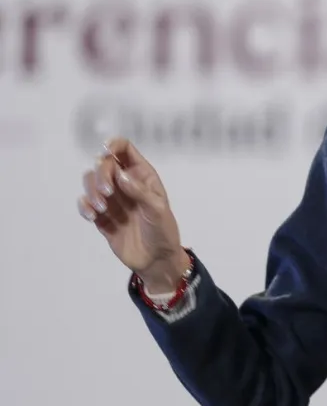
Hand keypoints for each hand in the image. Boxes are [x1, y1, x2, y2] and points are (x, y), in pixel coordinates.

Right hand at [78, 138, 186, 293]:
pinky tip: (91, 216)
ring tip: (101, 209)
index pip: (124, 149)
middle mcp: (125, 183)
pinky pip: (86, 203)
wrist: (156, 259)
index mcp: (142, 175)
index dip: (113, 145)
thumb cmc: (163, 231)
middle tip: (107, 194)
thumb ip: (139, 191)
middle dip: (100, 175)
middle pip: (103, 164)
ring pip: (90, 181)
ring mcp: (112, 199)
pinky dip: (84, 206)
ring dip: (90, 190)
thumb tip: (119, 174)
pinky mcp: (101, 217)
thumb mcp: (157, 209)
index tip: (105, 153)